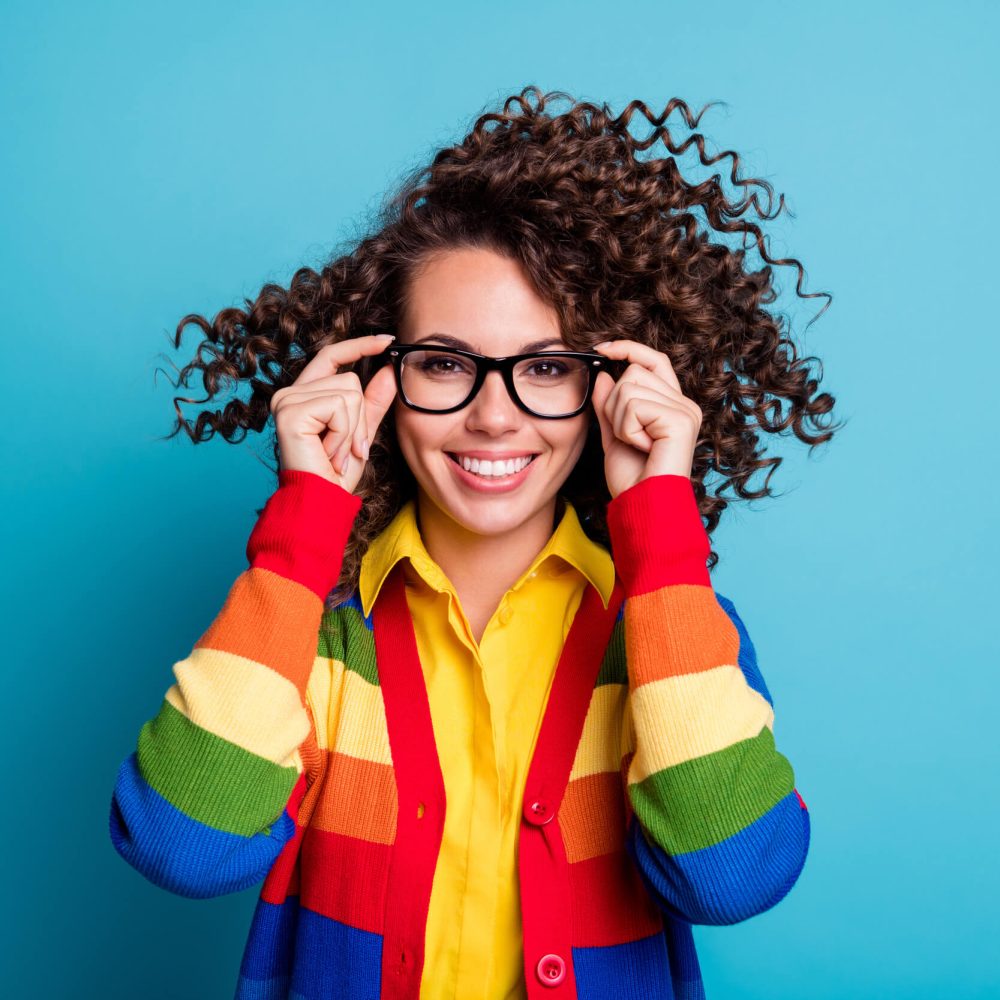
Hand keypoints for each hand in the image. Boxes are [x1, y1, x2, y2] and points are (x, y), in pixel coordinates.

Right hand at [270, 334, 397, 492]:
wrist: (321, 502)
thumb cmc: (336, 473)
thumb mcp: (361, 431)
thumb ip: (373, 401)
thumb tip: (390, 368)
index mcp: (304, 394)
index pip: (333, 356)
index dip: (360, 345)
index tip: (388, 340)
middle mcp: (290, 393)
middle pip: (350, 379)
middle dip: (360, 418)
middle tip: (346, 449)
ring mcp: (286, 400)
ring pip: (348, 392)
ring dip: (352, 430)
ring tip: (336, 453)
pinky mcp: (289, 411)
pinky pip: (338, 407)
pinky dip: (343, 434)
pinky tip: (328, 452)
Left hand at [589, 338, 702, 497]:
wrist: (642, 506)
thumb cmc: (632, 478)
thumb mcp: (613, 434)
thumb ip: (608, 405)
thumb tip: (603, 374)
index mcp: (672, 405)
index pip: (653, 360)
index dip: (628, 349)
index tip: (602, 349)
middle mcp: (684, 404)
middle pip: (633, 373)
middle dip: (614, 405)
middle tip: (626, 437)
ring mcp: (686, 411)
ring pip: (629, 387)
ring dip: (619, 419)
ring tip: (635, 444)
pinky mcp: (681, 420)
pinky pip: (634, 406)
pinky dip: (626, 429)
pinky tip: (642, 447)